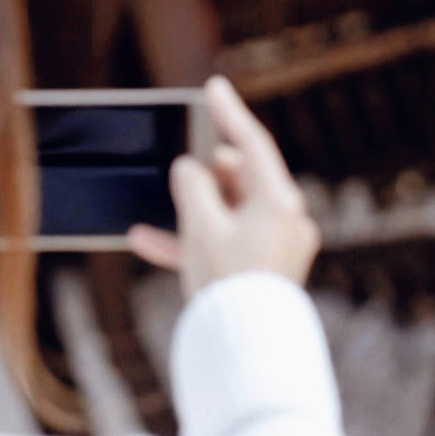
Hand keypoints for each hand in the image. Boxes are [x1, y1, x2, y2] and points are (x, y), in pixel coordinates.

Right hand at [128, 76, 319, 296]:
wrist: (243, 348)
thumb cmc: (226, 282)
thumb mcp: (200, 226)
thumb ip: (191, 187)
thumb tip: (191, 168)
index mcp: (279, 202)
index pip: (253, 144)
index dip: (230, 113)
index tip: (214, 87)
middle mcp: (286, 221)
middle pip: (240, 181)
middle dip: (202, 177)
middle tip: (176, 173)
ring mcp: (277, 247)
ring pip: (228, 214)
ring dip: (189, 214)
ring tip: (155, 215)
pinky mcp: (264, 271)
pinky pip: (226, 244)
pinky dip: (195, 241)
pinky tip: (148, 241)